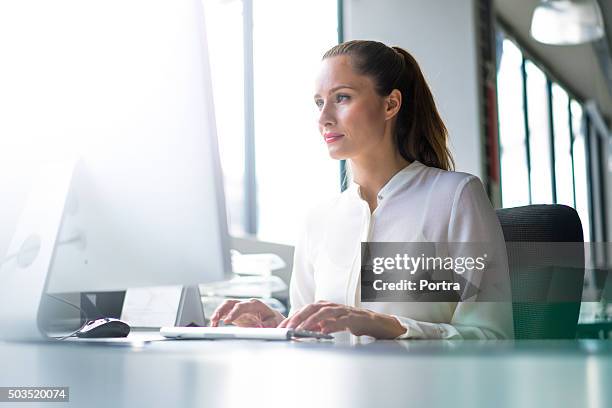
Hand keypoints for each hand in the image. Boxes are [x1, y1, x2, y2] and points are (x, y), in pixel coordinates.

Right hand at [209, 298, 284, 327]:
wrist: (272, 319)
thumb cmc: (273, 319)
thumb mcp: (274, 322)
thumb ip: (268, 324)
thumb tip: (262, 326)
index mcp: (255, 304)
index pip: (242, 306)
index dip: (234, 312)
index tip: (227, 320)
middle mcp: (245, 304)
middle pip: (231, 303)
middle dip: (221, 310)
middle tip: (215, 319)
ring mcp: (239, 308)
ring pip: (226, 306)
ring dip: (218, 313)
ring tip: (212, 322)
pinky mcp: (235, 313)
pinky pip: (224, 313)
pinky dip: (218, 318)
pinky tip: (214, 325)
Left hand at [277, 301, 406, 338]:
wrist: (376, 323)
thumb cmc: (353, 322)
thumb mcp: (332, 324)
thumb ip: (319, 325)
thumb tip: (303, 331)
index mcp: (326, 306)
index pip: (305, 309)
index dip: (293, 316)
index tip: (282, 326)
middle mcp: (333, 306)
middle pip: (311, 308)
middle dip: (298, 317)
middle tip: (287, 327)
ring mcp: (343, 311)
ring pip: (324, 312)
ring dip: (311, 321)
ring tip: (301, 329)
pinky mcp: (354, 318)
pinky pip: (340, 321)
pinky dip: (331, 325)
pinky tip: (323, 331)